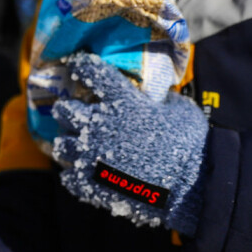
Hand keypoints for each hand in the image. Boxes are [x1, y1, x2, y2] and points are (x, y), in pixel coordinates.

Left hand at [51, 52, 207, 234]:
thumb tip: (157, 97)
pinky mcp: (91, 183)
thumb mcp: (180, 110)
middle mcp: (100, 124)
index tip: (79, 66)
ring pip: (61, 145)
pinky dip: (74, 176)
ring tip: (77, 148)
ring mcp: (92, 154)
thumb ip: (162, 100)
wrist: (189, 185)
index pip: (92, 72)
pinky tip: (85, 175)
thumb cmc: (190, 144)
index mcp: (122, 100)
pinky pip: (68, 178)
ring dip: (69, 144)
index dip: (82, 66)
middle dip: (66, 110)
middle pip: (64, 110)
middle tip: (72, 113)